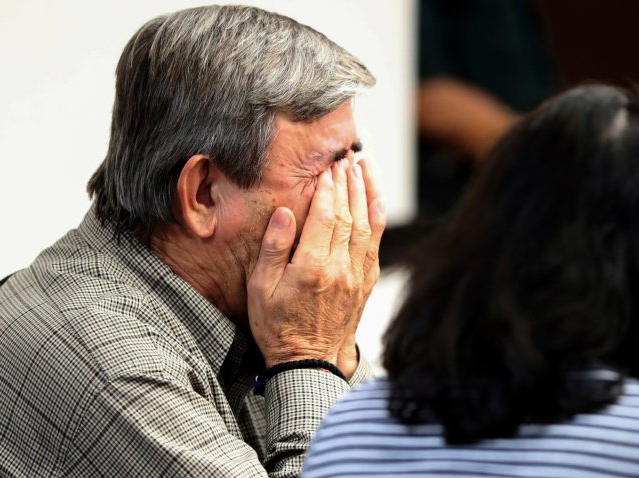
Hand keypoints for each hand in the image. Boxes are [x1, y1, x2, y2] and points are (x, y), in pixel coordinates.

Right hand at [247, 158, 384, 377]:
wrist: (308, 363)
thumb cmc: (278, 326)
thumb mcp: (261, 288)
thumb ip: (273, 248)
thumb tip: (285, 213)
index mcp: (312, 266)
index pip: (325, 215)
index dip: (328, 188)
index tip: (327, 166)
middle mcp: (340, 268)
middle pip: (349, 214)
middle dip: (347, 182)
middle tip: (345, 157)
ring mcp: (357, 275)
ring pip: (367, 224)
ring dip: (366, 192)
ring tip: (363, 166)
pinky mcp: (366, 282)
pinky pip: (376, 242)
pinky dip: (377, 216)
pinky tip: (374, 200)